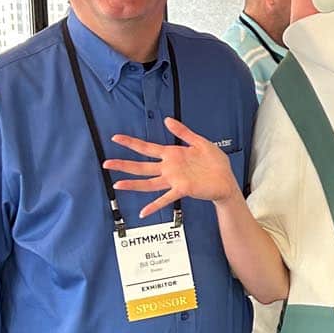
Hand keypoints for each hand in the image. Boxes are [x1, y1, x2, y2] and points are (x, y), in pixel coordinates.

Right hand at [105, 118, 237, 217]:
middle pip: (142, 166)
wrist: (226, 180)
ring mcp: (174, 180)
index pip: (147, 148)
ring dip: (133, 183)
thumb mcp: (199, 142)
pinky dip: (154, 205)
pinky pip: (166, 199)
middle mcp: (169, 168)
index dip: (131, 143)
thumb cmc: (214, 163)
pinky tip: (143, 212)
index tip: (116, 138)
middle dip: (124, 164)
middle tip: (107, 163)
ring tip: (117, 184)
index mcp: (172, 155)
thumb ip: (182, 132)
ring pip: (148, 182)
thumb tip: (167, 120)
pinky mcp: (182, 189)